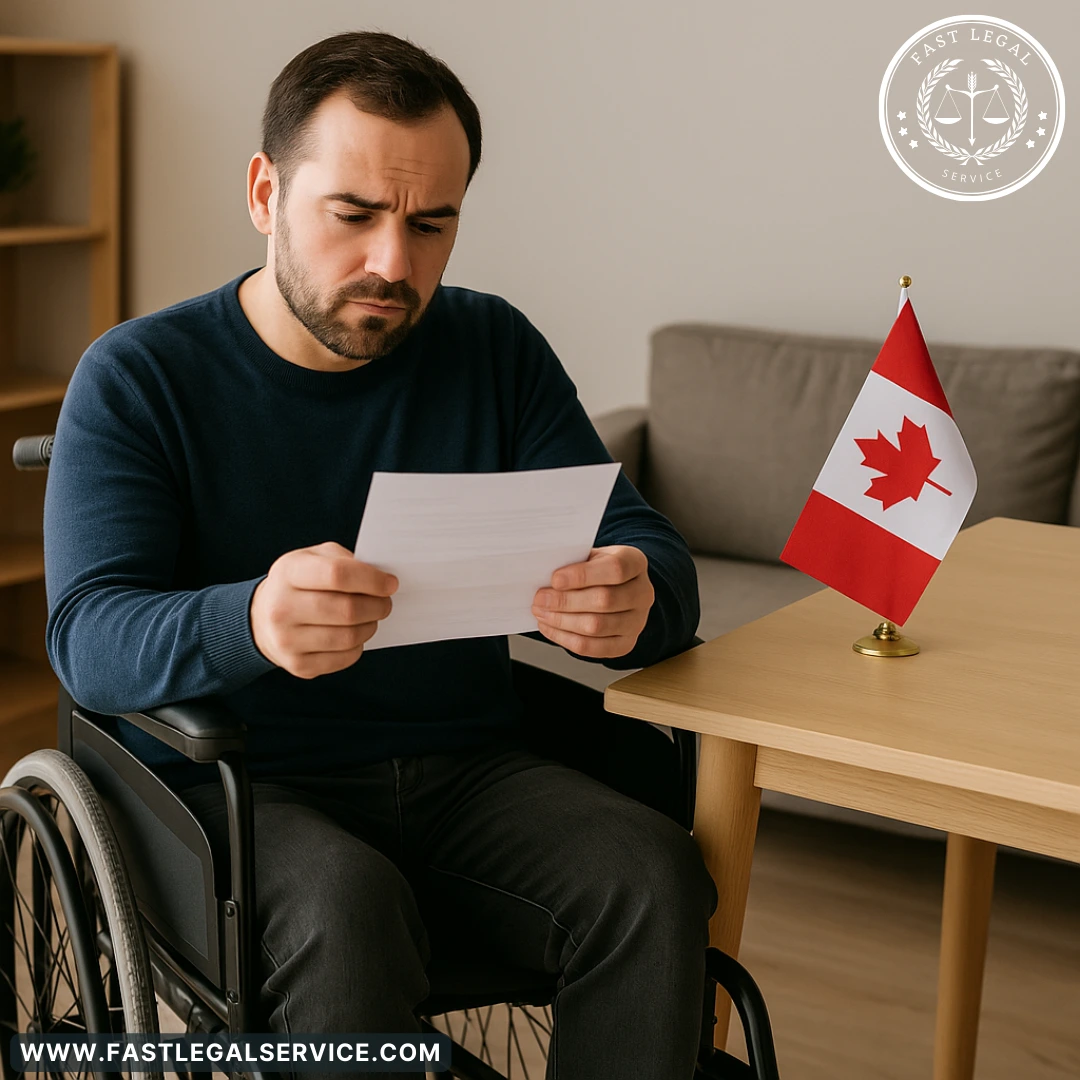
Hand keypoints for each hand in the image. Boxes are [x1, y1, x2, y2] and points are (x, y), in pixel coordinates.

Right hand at [250, 541, 397, 678]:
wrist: (262, 618)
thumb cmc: (299, 583)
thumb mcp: (314, 558)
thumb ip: (346, 561)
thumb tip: (382, 580)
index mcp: (289, 572)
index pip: (337, 575)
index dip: (371, 580)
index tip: (390, 583)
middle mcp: (282, 607)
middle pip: (347, 610)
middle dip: (377, 606)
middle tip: (385, 602)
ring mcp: (287, 640)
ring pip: (349, 637)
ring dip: (370, 626)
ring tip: (370, 617)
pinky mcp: (298, 665)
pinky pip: (345, 658)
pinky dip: (358, 646)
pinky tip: (353, 634)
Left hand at [531, 545, 653, 658]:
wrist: (618, 588)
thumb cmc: (598, 570)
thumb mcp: (590, 556)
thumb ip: (573, 563)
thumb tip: (544, 577)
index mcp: (635, 563)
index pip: (615, 569)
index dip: (582, 575)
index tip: (555, 579)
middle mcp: (642, 593)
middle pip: (605, 600)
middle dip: (565, 601)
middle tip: (540, 599)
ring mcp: (637, 621)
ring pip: (597, 626)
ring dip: (562, 621)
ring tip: (541, 612)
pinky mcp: (626, 644)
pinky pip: (593, 648)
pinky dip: (565, 639)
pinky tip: (550, 627)